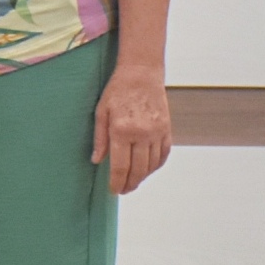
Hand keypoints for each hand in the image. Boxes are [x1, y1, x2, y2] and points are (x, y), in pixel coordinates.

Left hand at [91, 62, 171, 194]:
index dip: (117, 182)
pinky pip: (164, 154)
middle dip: (130, 184)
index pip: (120, 166)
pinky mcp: (167, 129)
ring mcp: (157, 132)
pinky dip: (156, 165)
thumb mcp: (101, 112)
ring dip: (143, 176)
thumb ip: (100, 138)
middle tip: (123, 190)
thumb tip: (96, 160)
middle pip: (138, 170)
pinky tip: (148, 168)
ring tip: (134, 181)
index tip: (113, 190)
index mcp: (122, 130)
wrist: (142, 73)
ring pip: (152, 165)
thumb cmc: (118, 90)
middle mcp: (142, 133)